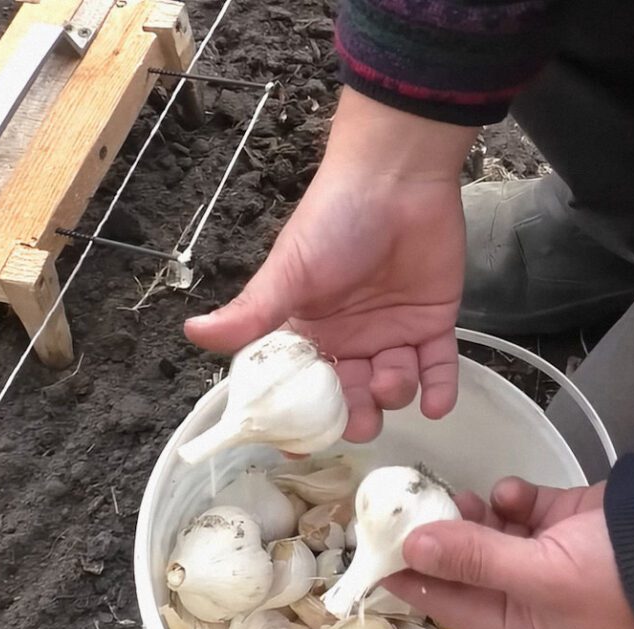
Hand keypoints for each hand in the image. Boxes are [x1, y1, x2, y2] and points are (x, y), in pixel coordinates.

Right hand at [184, 90, 478, 441]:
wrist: (397, 178)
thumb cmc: (335, 219)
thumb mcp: (288, 270)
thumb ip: (252, 312)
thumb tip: (192, 334)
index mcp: (308, 330)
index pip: (301, 387)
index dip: (301, 417)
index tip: (300, 446)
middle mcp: (349, 338)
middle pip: (352, 397)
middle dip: (355, 415)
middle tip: (358, 419)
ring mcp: (392, 332)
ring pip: (394, 386)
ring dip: (394, 394)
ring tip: (391, 377)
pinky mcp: (433, 322)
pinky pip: (439, 367)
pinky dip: (440, 390)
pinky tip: (437, 404)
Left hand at [381, 478, 633, 628]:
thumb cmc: (614, 575)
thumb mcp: (538, 574)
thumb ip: (473, 558)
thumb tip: (412, 546)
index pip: (455, 608)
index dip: (416, 580)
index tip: (375, 556)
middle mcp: (535, 598)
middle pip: (470, 567)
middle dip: (443, 539)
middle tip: (411, 508)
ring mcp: (551, 556)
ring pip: (490, 533)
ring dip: (473, 515)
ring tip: (457, 497)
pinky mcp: (565, 519)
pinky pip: (522, 509)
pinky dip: (513, 497)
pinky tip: (518, 493)